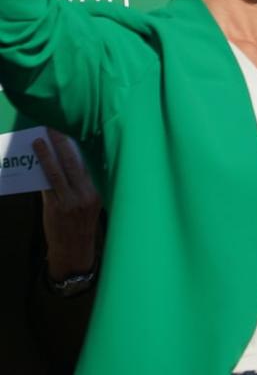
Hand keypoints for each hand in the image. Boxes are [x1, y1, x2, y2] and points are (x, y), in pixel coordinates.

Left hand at [35, 130, 100, 280]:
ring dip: (46, 155)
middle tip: (54, 128)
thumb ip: (83, 184)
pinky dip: (41, 172)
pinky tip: (36, 162)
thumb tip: (69, 163)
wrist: (74, 249)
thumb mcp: (91, 203)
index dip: (80, 146)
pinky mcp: (54, 207)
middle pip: (73, 163)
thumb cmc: (82, 224)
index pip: (89, 163)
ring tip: (38, 141)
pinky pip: (47, 185)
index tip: (75, 131)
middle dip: (63, 144)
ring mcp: (69, 201)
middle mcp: (85, 194)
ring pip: (56, 172)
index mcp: (98, 191)